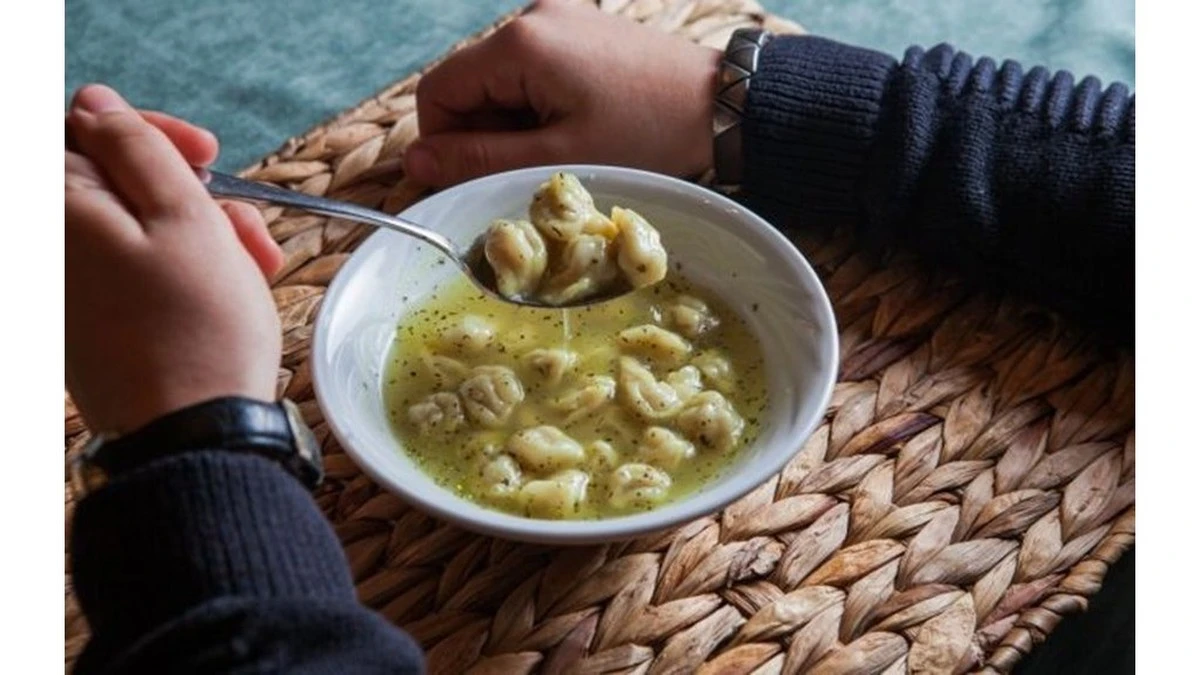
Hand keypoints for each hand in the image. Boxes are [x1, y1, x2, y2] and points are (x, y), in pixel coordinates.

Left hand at [66, 84, 284, 434]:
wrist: (194, 436)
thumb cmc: (196, 330)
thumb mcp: (185, 218)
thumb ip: (138, 149)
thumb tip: (99, 104)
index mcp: (56, 211)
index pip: (84, 130)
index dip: (151, 132)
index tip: (207, 155)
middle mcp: (51, 249)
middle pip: (118, 184)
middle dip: (190, 194)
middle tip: (242, 224)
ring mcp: (72, 293)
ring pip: (139, 230)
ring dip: (203, 235)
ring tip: (254, 269)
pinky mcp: (96, 327)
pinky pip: (139, 273)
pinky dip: (186, 272)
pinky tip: (232, 293)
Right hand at [404, 0, 720, 186]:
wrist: (728, 109)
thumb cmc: (650, 137)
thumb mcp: (558, 159)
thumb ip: (481, 160)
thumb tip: (419, 162)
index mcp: (520, 43)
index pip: (437, 92)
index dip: (442, 144)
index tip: (469, 181)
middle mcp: (534, 19)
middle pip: (470, 87)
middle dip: (484, 137)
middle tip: (528, 174)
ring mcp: (562, 22)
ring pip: (502, 86)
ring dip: (515, 129)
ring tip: (563, 155)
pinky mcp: (584, 34)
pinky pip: (535, 76)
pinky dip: (541, 111)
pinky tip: (579, 134)